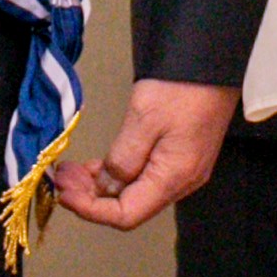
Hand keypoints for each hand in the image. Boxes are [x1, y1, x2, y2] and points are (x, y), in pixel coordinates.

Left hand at [53, 77, 234, 233]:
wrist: (214, 61)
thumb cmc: (183, 85)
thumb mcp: (142, 119)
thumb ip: (121, 160)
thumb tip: (105, 188)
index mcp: (174, 177)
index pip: (126, 215)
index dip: (90, 210)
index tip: (64, 193)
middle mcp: (183, 182)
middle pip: (130, 207)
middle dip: (91, 197)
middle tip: (62, 178)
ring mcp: (185, 171)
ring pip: (136, 193)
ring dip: (102, 186)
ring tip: (73, 171)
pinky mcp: (183, 158)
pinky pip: (146, 178)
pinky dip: (119, 174)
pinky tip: (100, 164)